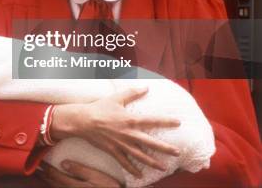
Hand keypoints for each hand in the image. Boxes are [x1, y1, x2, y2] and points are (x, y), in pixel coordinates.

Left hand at [37, 160, 121, 186]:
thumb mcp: (97, 177)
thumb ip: (80, 170)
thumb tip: (63, 163)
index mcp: (73, 185)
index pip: (54, 175)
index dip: (44, 167)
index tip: (37, 159)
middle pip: (51, 182)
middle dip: (42, 174)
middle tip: (33, 166)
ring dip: (45, 180)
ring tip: (39, 173)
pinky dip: (54, 185)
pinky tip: (53, 182)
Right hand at [50, 87, 180, 177]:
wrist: (83, 120)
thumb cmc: (99, 107)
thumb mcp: (116, 98)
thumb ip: (133, 93)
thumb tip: (146, 87)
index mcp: (130, 120)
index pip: (152, 121)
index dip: (166, 121)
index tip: (178, 122)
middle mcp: (128, 134)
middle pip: (150, 143)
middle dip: (165, 148)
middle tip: (177, 152)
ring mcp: (121, 144)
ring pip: (140, 156)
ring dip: (153, 162)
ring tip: (163, 167)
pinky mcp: (113, 150)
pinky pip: (124, 162)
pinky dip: (132, 169)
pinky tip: (140, 175)